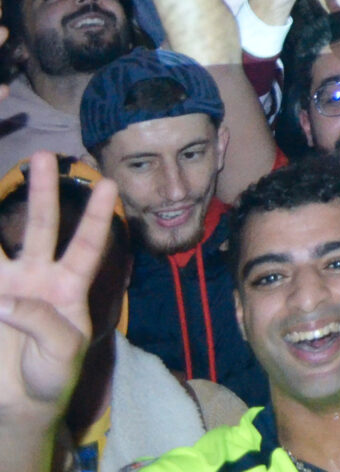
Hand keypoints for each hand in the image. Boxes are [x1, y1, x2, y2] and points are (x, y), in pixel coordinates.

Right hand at [0, 153, 119, 434]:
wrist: (21, 403)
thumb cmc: (54, 375)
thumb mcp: (64, 352)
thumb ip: (42, 322)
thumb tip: (3, 299)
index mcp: (69, 286)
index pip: (87, 244)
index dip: (96, 216)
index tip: (110, 183)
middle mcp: (37, 277)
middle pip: (41, 226)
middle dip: (44, 192)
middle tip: (45, 156)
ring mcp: (6, 286)